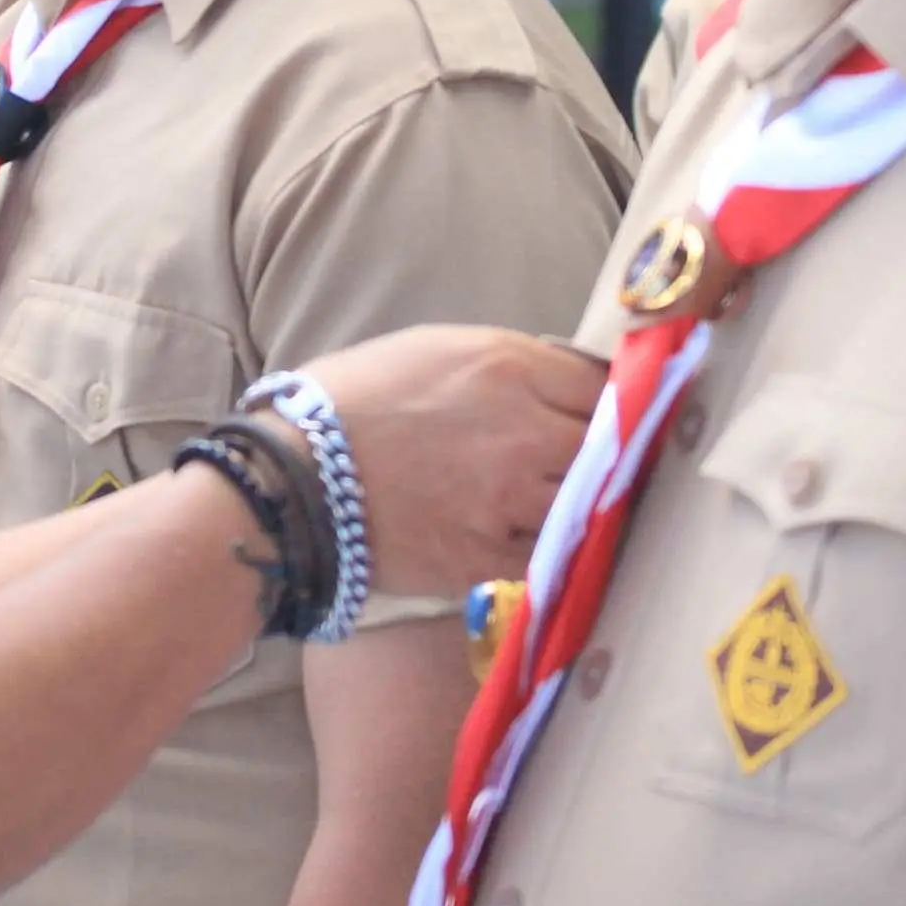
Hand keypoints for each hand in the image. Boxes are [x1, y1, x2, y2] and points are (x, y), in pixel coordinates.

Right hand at [299, 326, 606, 597]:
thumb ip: (510, 364)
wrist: (292, 476)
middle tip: (600, 460)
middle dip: (608, 453)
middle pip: (611, 448)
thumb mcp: (437, 348)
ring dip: (583, 502)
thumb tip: (565, 382)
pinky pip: (549, 555)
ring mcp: (511, 502)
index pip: (606, 387)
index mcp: (511, 369)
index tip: (610, 414)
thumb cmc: (353, 397)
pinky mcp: (488, 557)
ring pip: (588, 505)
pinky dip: (550, 547)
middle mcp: (525, 435)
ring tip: (568, 501)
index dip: (613, 402)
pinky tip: (537, 538)